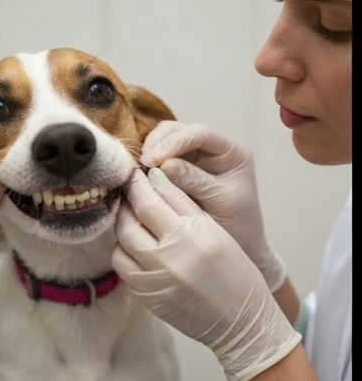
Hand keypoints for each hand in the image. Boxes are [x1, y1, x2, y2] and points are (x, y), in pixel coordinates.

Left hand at [112, 167, 300, 380]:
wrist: (240, 322)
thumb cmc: (235, 272)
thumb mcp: (214, 230)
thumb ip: (181, 202)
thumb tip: (154, 178)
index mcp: (188, 237)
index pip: (148, 203)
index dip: (136, 185)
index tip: (133, 175)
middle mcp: (166, 259)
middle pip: (127, 223)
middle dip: (126, 205)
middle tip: (132, 196)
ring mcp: (152, 281)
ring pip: (120, 245)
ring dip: (124, 229)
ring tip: (136, 221)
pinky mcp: (145, 297)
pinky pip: (123, 268)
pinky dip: (126, 253)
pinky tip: (139, 247)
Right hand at [141, 122, 285, 292]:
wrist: (239, 248)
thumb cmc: (237, 225)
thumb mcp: (220, 200)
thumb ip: (194, 180)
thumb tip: (163, 165)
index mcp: (230, 152)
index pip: (199, 134)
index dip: (175, 142)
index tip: (155, 159)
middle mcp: (210, 150)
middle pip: (177, 131)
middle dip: (158, 143)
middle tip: (144, 164)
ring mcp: (192, 160)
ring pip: (164, 142)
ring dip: (150, 152)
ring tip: (140, 171)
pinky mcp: (177, 173)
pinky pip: (158, 161)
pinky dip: (148, 166)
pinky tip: (140, 178)